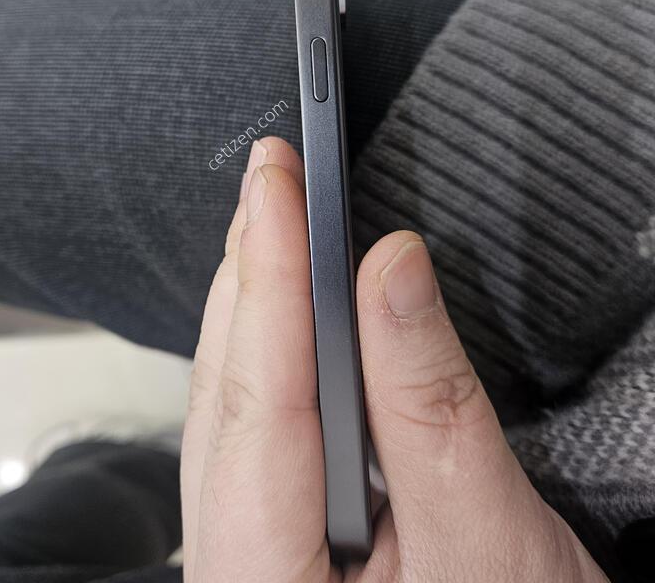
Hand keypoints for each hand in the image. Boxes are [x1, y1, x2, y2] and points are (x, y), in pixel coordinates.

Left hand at [181, 136, 607, 581]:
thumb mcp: (489, 543)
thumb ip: (430, 405)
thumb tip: (391, 271)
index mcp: (267, 577)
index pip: (261, 392)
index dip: (273, 269)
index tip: (279, 179)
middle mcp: (233, 558)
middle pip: (230, 387)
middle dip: (252, 267)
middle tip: (271, 177)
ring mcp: (246, 544)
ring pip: (233, 398)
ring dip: (255, 300)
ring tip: (271, 221)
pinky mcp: (273, 528)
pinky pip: (253, 420)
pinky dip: (268, 349)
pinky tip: (281, 311)